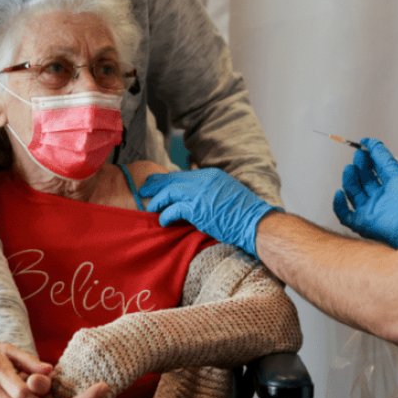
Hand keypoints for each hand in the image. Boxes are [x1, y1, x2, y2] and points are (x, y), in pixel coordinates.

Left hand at [139, 169, 278, 256]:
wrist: (254, 222)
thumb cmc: (244, 214)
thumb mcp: (227, 194)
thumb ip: (212, 192)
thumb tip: (199, 199)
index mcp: (211, 175)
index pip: (184, 175)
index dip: (169, 180)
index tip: (158, 184)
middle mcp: (203, 180)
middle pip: (172, 179)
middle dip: (156, 184)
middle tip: (143, 189)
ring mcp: (199, 193)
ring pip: (169, 192)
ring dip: (157, 200)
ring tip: (149, 207)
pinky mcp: (196, 208)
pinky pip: (172, 209)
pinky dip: (165, 215)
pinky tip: (162, 221)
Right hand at [332, 138, 397, 248]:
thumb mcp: (397, 175)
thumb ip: (383, 157)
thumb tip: (371, 142)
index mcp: (391, 189)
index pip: (377, 171)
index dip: (370, 158)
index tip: (365, 146)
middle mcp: (379, 200)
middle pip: (364, 181)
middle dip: (360, 166)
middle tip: (358, 154)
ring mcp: (370, 212)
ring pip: (353, 194)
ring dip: (349, 180)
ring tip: (350, 167)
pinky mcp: (361, 224)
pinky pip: (344, 215)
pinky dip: (338, 205)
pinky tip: (338, 192)